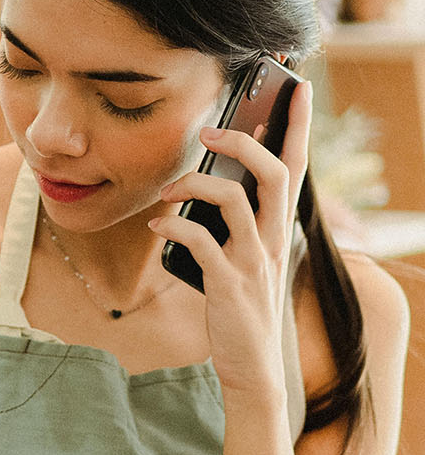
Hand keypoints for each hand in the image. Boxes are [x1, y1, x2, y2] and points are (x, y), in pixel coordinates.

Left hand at [148, 80, 312, 397]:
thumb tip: (205, 182)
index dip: (298, 127)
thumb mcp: (245, 256)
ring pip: (236, 201)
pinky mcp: (229, 284)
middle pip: (275, 173)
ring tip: (169, 189)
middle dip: (245, 142)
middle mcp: (273, 239)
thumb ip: (234, 221)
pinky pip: (201, 243)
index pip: (297, 167)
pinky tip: (156, 227)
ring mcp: (254, 261)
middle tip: (210, 131)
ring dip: (197, 185)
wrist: (251, 366)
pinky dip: (174, 228)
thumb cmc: (240, 304)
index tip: (297, 88)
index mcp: (279, 228)